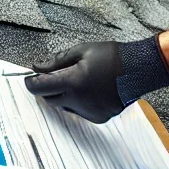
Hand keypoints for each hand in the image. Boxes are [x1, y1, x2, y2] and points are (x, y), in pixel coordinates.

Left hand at [25, 36, 168, 123]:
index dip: (30, 83)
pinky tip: (91, 89)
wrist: (139, 69)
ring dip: (64, 95)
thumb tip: (37, 67)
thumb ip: (57, 61)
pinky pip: (80, 111)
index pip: (40, 88)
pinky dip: (79, 102)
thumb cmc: (112, 57)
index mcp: (73, 82)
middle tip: (52, 76)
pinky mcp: (99, 118)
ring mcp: (89, 112)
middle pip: (50, 99)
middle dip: (48, 88)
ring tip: (78, 80)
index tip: (28, 78)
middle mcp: (78, 101)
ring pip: (65, 106)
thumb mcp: (82, 51)